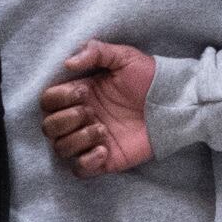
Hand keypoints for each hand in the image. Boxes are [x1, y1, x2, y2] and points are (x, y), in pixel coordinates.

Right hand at [36, 40, 158, 177]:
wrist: (174, 103)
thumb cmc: (149, 78)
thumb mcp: (124, 56)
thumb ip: (95, 51)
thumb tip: (68, 63)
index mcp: (79, 94)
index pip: (48, 101)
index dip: (59, 98)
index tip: (83, 92)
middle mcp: (80, 118)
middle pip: (48, 127)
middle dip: (65, 120)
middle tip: (90, 112)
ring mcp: (91, 140)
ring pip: (61, 149)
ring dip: (77, 139)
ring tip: (102, 130)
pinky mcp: (105, 159)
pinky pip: (79, 170)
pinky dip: (86, 161)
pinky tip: (105, 149)